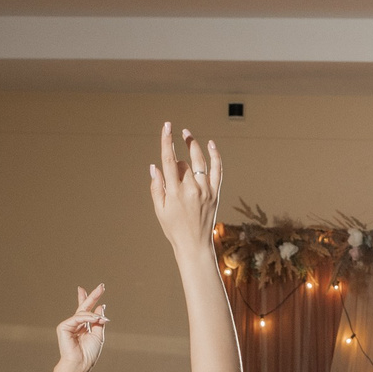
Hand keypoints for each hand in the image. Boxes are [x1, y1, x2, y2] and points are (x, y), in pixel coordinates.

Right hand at [56, 285, 108, 371]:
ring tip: (102, 319)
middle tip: (102, 286)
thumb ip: (99, 321)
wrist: (80, 363)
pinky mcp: (63, 327)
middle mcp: (75, 325)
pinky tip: (95, 319)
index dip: (91, 300)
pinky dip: (88, 318)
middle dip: (93, 296)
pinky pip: (78, 318)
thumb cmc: (89, 353)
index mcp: (83, 327)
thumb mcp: (98, 335)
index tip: (99, 290)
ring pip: (83, 313)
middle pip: (84, 307)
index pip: (87, 311)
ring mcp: (68, 325)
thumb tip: (101, 306)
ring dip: (94, 315)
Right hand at [147, 123, 223, 252]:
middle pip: (183, 161)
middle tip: (176, 140)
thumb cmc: (174, 228)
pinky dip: (215, 156)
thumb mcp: (160, 210)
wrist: (195, 245)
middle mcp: (191, 189)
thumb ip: (156, 187)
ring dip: (193, 145)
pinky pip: (217, 170)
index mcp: (174, 192)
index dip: (167, 141)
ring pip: (200, 161)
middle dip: (177, 151)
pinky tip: (210, 144)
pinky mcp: (215, 193)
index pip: (169, 160)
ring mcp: (205, 190)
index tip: (167, 126)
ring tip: (187, 135)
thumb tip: (155, 166)